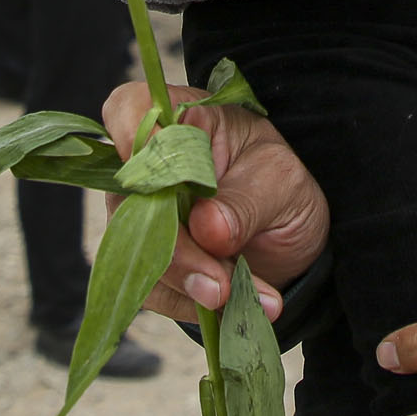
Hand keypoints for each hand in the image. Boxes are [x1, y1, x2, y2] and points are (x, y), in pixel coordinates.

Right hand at [101, 79, 328, 324]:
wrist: (287, 238)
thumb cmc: (280, 186)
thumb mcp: (281, 184)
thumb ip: (245, 202)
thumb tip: (207, 228)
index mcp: (182, 121)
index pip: (131, 109)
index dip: (129, 135)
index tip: (155, 174)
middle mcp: (148, 165)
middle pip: (129, 199)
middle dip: (176, 250)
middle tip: (222, 284)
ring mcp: (138, 215)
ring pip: (134, 253)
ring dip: (189, 285)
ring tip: (241, 297)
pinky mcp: (143, 260)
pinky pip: (150, 289)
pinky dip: (191, 305)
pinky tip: (232, 306)